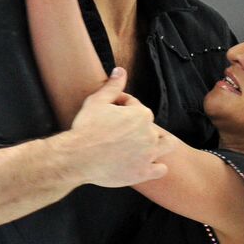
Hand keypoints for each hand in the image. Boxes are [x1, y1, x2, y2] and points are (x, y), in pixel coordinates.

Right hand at [71, 68, 170, 187]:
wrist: (77, 157)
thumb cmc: (86, 128)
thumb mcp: (97, 101)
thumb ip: (113, 86)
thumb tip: (120, 70)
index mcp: (142, 114)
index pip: (136, 107)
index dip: (122, 108)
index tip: (110, 114)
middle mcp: (150, 134)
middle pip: (150, 126)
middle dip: (138, 126)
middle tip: (119, 132)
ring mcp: (149, 154)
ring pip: (167, 145)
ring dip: (159, 144)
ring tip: (144, 146)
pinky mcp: (143, 172)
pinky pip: (161, 169)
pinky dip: (156, 166)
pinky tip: (144, 164)